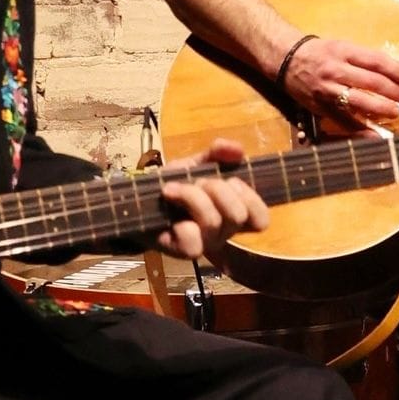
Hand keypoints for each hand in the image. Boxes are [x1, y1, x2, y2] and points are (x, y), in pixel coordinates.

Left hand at [157, 139, 270, 262]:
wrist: (138, 200)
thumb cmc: (174, 183)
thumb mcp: (196, 164)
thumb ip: (218, 154)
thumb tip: (238, 150)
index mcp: (233, 214)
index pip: (261, 220)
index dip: (252, 199)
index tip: (231, 180)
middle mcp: (223, 232)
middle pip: (238, 215)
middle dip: (218, 189)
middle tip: (199, 181)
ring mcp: (204, 243)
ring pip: (213, 222)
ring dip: (193, 196)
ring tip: (174, 188)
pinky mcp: (182, 250)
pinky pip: (192, 241)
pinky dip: (181, 221)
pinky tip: (168, 205)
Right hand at [278, 36, 398, 131]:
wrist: (287, 60)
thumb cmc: (319, 52)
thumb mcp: (342, 46)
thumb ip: (364, 59)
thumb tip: (392, 73)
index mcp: (344, 51)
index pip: (376, 61)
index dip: (396, 71)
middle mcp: (336, 70)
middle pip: (372, 82)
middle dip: (393, 91)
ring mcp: (328, 90)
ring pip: (359, 101)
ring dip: (381, 108)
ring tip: (395, 111)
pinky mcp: (321, 106)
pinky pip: (343, 120)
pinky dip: (360, 129)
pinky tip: (375, 134)